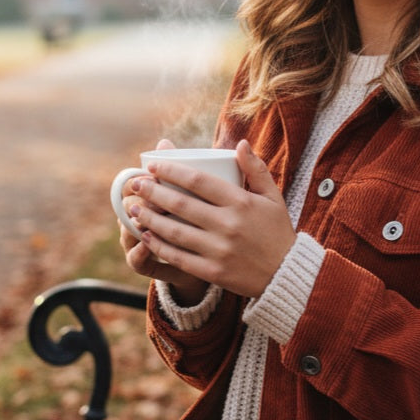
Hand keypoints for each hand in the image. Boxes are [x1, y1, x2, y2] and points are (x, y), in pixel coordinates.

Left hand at [131, 140, 295, 297]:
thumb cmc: (277, 231)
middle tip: (135, 184)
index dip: (171, 171)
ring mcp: (219, 249)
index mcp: (240, 201)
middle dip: (152, 192)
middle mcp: (228, 224)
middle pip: (180, 204)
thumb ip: (256, 169)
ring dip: (149, 218)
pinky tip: (145, 236)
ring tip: (132, 208)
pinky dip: (158, 246)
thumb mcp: (273, 196)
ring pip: (174, 231)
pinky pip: (179, 257)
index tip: (152, 166)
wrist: (287, 276)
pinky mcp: (213, 271)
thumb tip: (241, 143)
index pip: (198, 180)